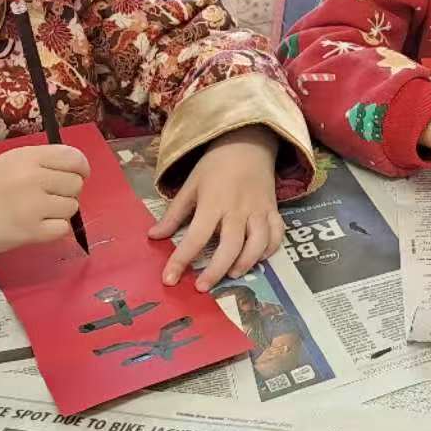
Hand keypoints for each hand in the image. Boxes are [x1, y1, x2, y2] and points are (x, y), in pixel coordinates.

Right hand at [0, 145, 88, 259]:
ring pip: (72, 207)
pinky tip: (37, 226)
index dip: (81, 168)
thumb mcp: (11, 160)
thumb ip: (42, 162)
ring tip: (38, 212)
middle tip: (48, 197)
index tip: (77, 175)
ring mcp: (33, 206)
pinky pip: (62, 229)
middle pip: (76, 184)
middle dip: (66, 191)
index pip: (74, 158)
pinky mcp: (31, 232)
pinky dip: (54, 229)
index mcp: (29, 157)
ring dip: (60, 211)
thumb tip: (75, 170)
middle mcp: (34, 178)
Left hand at [149, 125, 284, 289]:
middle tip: (202, 287)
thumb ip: (174, 213)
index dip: (181, 260)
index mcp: (213, 202)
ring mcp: (259, 210)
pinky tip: (257, 259)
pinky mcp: (273, 210)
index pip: (195, 237)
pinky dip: (270, 250)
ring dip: (246, 263)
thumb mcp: (190, 185)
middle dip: (216, 270)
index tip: (169, 279)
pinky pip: (277, 235)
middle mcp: (237, 209)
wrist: (248, 142)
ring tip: (232, 275)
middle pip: (230, 246)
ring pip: (258, 243)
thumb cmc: (214, 165)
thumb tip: (154, 237)